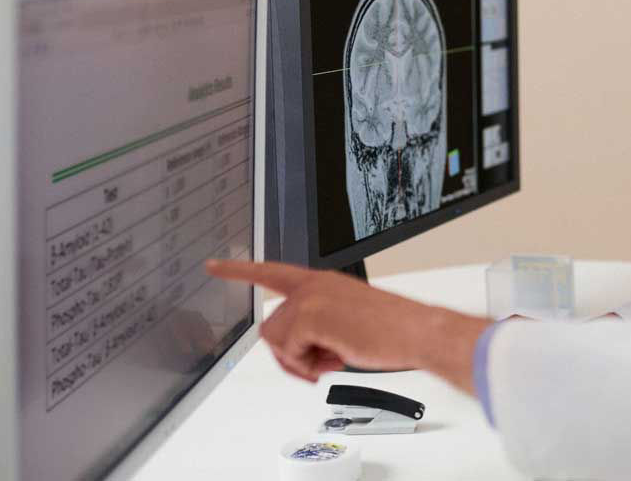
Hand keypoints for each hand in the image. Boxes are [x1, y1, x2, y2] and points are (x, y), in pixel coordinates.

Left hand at [205, 259, 489, 392]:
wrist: (416, 332)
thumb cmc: (392, 329)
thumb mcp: (346, 321)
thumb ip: (318, 324)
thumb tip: (300, 352)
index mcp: (322, 281)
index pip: (272, 271)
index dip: (240, 270)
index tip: (214, 266)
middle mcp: (313, 285)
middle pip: (272, 324)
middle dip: (290, 353)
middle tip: (319, 364)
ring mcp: (311, 298)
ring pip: (277, 339)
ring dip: (300, 360)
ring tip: (332, 360)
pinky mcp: (312, 316)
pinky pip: (289, 350)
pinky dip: (308, 364)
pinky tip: (334, 359)